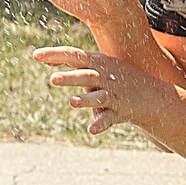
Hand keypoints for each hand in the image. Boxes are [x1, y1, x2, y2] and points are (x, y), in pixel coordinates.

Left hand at [33, 45, 167, 135]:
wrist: (150, 94)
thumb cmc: (115, 76)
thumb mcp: (96, 65)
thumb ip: (72, 62)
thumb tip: (44, 58)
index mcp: (97, 63)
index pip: (74, 56)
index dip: (55, 55)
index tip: (35, 55)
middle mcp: (104, 77)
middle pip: (85, 76)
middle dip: (70, 78)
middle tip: (53, 79)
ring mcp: (112, 94)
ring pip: (97, 97)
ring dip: (85, 100)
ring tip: (72, 102)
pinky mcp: (119, 111)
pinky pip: (108, 118)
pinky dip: (100, 124)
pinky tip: (91, 129)